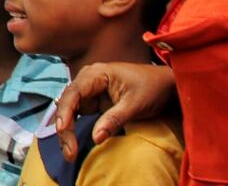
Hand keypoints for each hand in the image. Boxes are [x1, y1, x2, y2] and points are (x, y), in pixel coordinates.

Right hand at [55, 62, 175, 161]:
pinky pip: (77, 116)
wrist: (164, 85)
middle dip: (64, 128)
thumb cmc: (152, 88)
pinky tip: (71, 144)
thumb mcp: (135, 104)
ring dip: (67, 132)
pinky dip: (73, 130)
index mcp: (96, 74)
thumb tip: (95, 138)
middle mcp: (87, 81)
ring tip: (69, 152)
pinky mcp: (92, 102)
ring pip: (69, 112)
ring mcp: (89, 92)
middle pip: (67, 104)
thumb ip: (114, 119)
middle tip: (70, 152)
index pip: (74, 93)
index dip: (65, 111)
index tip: (62, 129)